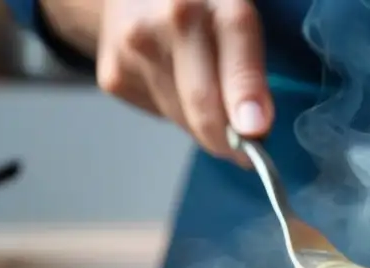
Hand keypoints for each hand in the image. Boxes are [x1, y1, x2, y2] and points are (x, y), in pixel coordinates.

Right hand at [96, 0, 273, 158]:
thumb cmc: (197, 7)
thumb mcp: (234, 18)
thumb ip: (248, 66)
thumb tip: (254, 128)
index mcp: (216, 1)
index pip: (234, 56)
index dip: (244, 98)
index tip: (255, 133)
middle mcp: (172, 19)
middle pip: (203, 102)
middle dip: (227, 140)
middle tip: (245, 152)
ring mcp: (136, 47)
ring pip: (183, 118)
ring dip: (204, 127)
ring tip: (208, 100)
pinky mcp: (114, 75)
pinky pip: (159, 115)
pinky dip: (176, 113)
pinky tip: (174, 84)